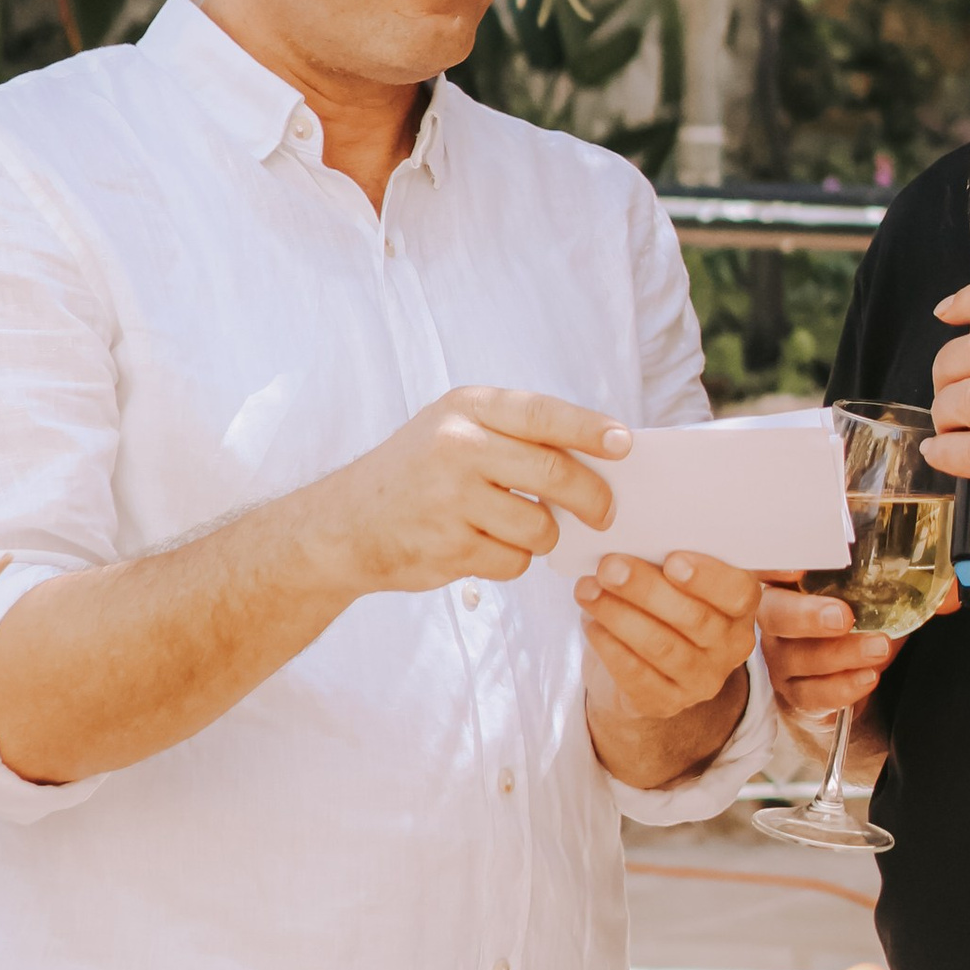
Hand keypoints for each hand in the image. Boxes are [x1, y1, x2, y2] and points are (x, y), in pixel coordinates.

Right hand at [305, 386, 627, 599]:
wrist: (343, 525)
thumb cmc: (417, 470)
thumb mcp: (455, 427)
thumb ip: (515, 434)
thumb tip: (598, 455)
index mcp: (467, 408)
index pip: (543, 414)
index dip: (590, 429)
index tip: (625, 444)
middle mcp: (458, 448)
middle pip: (555, 474)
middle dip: (593, 497)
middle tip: (607, 511)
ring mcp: (451, 501)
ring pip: (539, 525)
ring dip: (546, 535)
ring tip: (525, 527)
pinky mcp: (448, 549)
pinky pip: (514, 561)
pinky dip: (514, 559)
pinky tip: (487, 546)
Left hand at [577, 548, 759, 730]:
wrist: (640, 660)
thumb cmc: (661, 602)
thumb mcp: (674, 579)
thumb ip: (668, 561)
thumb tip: (635, 538)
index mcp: (741, 608)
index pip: (739, 593)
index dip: (708, 578)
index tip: (672, 560)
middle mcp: (730, 647)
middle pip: (694, 619)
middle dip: (646, 590)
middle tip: (610, 567)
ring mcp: (702, 680)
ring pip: (662, 647)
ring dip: (619, 615)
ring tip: (588, 590)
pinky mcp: (667, 703)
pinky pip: (637, 676)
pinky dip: (610, 647)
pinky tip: (591, 623)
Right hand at [757, 574, 958, 730]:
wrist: (852, 678)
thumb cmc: (859, 622)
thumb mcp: (882, 597)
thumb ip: (914, 585)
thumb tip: (951, 590)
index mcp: (791, 579)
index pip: (770, 564)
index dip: (776, 564)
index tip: (798, 566)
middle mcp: (777, 618)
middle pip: (774, 614)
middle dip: (807, 615)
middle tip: (844, 617)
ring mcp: (782, 660)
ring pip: (797, 658)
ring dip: (840, 654)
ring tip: (879, 648)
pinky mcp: (796, 695)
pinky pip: (812, 695)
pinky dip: (841, 688)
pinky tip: (867, 677)